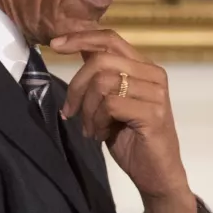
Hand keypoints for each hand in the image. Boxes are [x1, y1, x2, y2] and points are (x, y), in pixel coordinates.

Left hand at [50, 30, 197, 212]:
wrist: (156, 174)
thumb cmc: (131, 137)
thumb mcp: (111, 101)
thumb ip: (101, 75)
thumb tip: (76, 47)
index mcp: (144, 67)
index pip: (110, 38)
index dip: (80, 37)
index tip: (55, 44)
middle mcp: (154, 74)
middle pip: (101, 60)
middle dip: (76, 86)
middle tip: (70, 110)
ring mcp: (156, 93)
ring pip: (103, 83)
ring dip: (87, 109)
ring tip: (91, 128)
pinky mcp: (153, 113)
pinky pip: (110, 105)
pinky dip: (97, 121)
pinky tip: (101, 134)